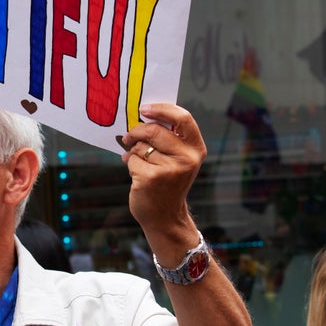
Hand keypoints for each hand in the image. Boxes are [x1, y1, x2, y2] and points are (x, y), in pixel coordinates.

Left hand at [117, 103, 206, 251]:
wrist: (165, 216)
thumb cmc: (168, 183)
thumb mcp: (178, 159)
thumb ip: (169, 138)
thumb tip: (143, 116)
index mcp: (196, 149)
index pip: (183, 118)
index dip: (162, 109)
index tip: (144, 108)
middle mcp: (186, 159)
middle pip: (155, 130)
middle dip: (137, 131)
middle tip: (128, 136)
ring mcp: (170, 169)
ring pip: (141, 146)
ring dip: (134, 152)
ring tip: (139, 163)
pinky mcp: (151, 178)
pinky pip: (132, 160)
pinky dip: (130, 164)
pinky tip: (136, 174)